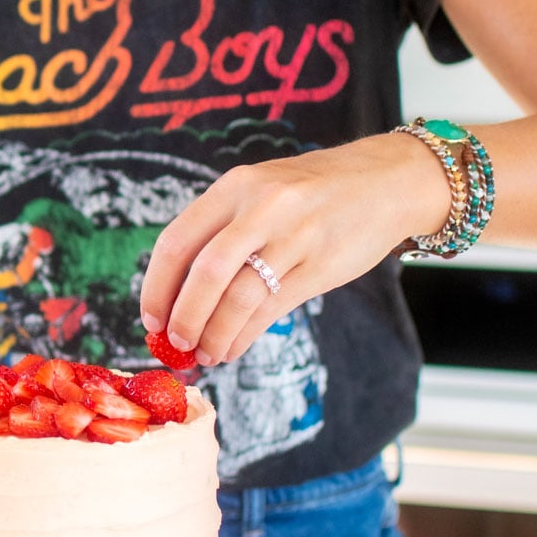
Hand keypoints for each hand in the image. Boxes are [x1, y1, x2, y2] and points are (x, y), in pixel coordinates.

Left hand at [139, 134, 449, 366]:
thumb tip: (178, 294)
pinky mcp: (320, 265)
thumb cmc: (313, 193)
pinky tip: (233, 348)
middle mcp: (261, 207)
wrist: (385, 182)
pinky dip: (244, 335)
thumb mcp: (261, 191)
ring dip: (214, 335)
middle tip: (176, 345)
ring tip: (206, 354)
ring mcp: (294, 236)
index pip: (177, 242)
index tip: (150, 319)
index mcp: (234, 186)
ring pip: (239, 298)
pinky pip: (271, 309)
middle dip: (184, 318)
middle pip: (204, 274)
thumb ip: (223, 230)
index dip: (156, 288)